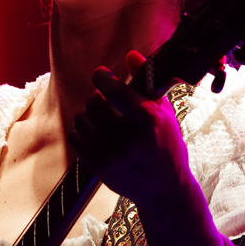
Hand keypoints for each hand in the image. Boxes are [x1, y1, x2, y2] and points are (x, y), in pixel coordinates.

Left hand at [68, 50, 192, 207]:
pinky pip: (76, 138)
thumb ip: (147, 83)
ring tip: (97, 115)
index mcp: (149, 121)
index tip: (102, 74)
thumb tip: (131, 55)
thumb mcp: (165, 114)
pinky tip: (91, 130)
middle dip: (96, 96)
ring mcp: (113, 155)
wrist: (165, 190)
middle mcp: (130, 138)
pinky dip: (80, 130)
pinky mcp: (100, 168)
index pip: (115, 91)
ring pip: (82, 119)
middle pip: (95, 103)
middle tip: (103, 99)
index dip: (102, 77)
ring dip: (87, 113)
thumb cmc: (167, 147)